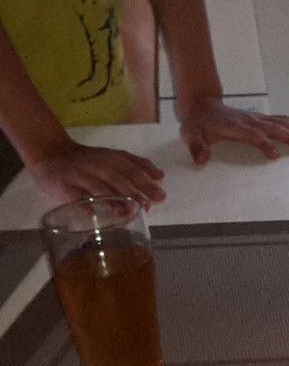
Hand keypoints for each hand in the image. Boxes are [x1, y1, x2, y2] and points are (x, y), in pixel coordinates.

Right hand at [27, 138, 166, 204]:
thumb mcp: (113, 157)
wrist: (51, 153)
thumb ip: (137, 165)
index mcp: (111, 159)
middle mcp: (97, 165)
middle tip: (146, 206)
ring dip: (110, 199)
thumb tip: (160, 175)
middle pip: (117, 178)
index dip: (146, 183)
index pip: (131, 170)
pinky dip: (81, 202)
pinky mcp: (62, 184)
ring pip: (96, 186)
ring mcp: (79, 174)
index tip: (160, 197)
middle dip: (133, 193)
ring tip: (122, 212)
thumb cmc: (88, 160)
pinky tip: (90, 212)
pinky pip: (72, 194)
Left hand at [178, 98, 288, 164]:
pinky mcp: (261, 118)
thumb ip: (196, 147)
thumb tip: (201, 159)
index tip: (275, 157)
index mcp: (235, 126)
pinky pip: (283, 119)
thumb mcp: (190, 135)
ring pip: (283, 123)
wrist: (201, 105)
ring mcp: (258, 118)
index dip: (265, 145)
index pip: (254, 135)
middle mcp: (250, 121)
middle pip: (276, 128)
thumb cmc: (198, 123)